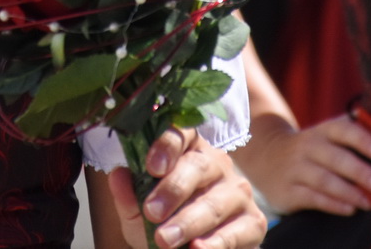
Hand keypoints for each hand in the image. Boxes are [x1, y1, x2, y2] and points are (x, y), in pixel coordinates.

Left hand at [107, 128, 265, 247]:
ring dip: (188, 221)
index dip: (168, 145)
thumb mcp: (138, 212)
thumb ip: (128, 195)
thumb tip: (117, 175)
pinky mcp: (253, 223)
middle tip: (151, 212)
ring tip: (164, 239)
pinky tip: (197, 248)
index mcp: (188, 151)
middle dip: (173, 190)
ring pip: (215, 202)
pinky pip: (235, 231)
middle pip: (198, 167)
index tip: (151, 166)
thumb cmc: (163, 222)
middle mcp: (217, 165)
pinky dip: (215, 242)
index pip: (182, 133)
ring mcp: (237, 192)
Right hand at [232, 113, 370, 216]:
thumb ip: (353, 133)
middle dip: (359, 171)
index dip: (361, 139)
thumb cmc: (311, 148)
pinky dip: (332, 204)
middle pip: (334, 157)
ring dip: (348, 192)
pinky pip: (311, 198)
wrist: (266, 156)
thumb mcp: (325, 135)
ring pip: (323, 180)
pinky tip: (349, 209)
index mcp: (322, 132)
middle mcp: (307, 147)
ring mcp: (296, 169)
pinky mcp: (287, 191)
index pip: (342, 130)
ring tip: (368, 203)